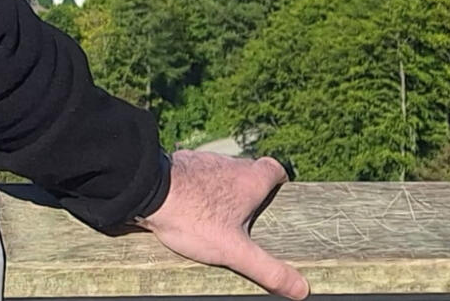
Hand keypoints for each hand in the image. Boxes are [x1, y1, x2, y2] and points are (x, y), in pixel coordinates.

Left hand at [137, 150, 307, 298]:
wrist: (146, 190)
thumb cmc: (193, 218)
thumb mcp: (235, 251)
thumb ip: (268, 270)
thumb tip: (302, 289)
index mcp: (248, 180)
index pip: (273, 168)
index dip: (278, 178)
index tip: (279, 191)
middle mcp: (228, 164)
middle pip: (247, 170)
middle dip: (251, 188)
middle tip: (250, 211)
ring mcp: (202, 160)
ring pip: (220, 170)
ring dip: (222, 186)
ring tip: (219, 211)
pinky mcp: (178, 162)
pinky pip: (195, 172)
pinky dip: (198, 184)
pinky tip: (191, 202)